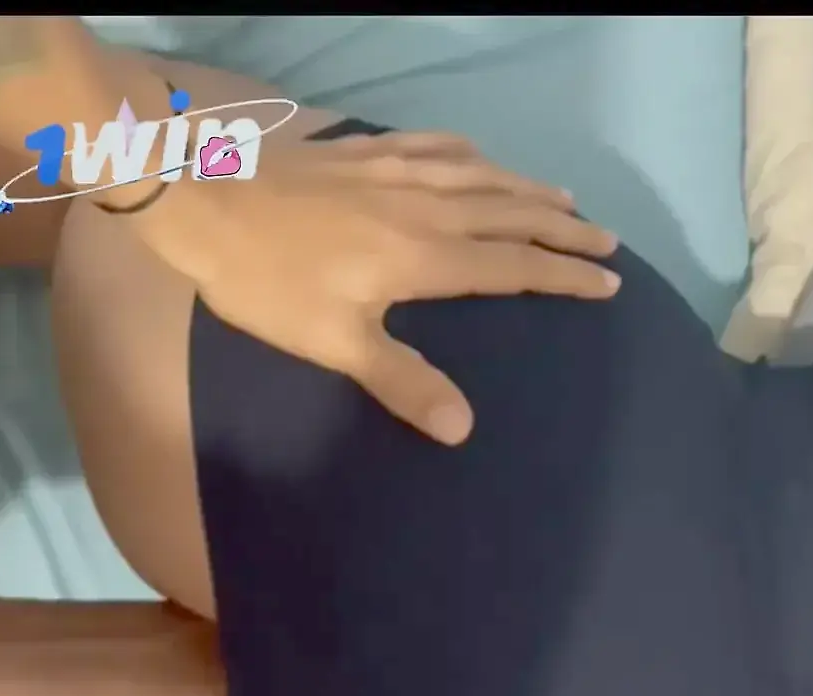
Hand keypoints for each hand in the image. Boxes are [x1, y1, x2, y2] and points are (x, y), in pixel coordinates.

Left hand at [128, 130, 620, 444]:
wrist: (203, 198)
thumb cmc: (268, 280)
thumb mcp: (334, 342)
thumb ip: (402, 382)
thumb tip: (464, 430)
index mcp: (429, 258)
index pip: (517, 268)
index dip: (566, 276)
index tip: (609, 283)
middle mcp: (428, 209)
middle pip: (513, 216)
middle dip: (565, 230)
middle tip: (607, 241)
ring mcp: (397, 174)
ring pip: (483, 177)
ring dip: (529, 189)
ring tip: (563, 199)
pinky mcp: (365, 153)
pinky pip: (434, 147)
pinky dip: (468, 154)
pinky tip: (477, 156)